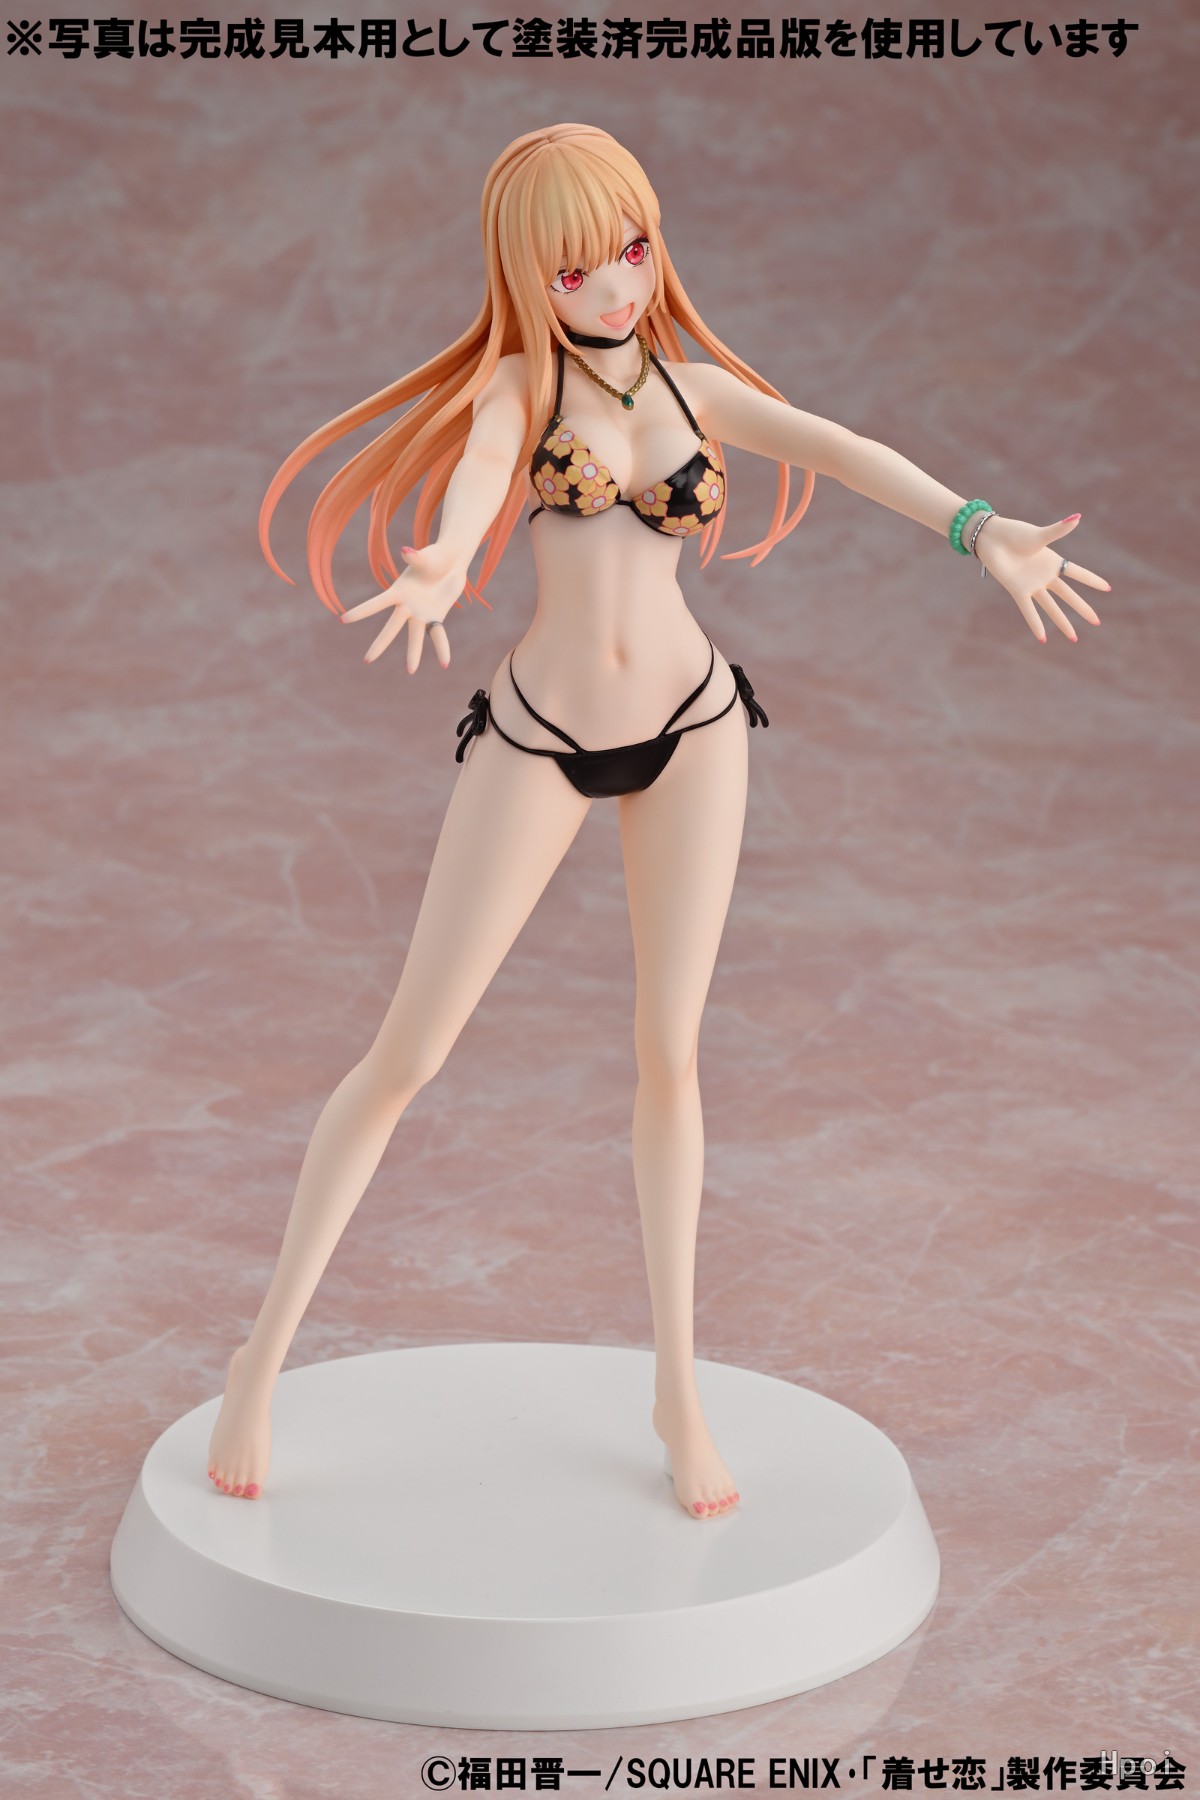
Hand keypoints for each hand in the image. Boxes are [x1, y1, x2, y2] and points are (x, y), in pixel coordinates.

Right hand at [339, 542, 466, 672]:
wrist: (452, 561)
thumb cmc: (434, 556)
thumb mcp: (424, 557)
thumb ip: (415, 557)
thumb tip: (406, 551)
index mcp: (398, 591)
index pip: (376, 603)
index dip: (361, 611)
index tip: (343, 620)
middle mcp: (406, 606)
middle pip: (392, 628)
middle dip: (380, 644)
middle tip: (367, 660)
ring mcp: (420, 613)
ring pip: (415, 636)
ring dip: (414, 653)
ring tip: (411, 671)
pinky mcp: (435, 616)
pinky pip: (438, 635)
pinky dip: (442, 648)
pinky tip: (445, 663)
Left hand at [973, 512, 1110, 642]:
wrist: (992, 539)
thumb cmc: (1015, 533)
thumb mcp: (1040, 534)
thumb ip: (1059, 530)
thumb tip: (1078, 517)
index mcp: (1053, 561)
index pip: (1078, 573)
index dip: (1092, 581)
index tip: (1107, 588)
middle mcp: (1045, 576)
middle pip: (1069, 596)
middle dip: (1082, 609)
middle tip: (1096, 622)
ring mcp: (1032, 585)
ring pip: (1051, 608)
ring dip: (1062, 622)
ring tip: (1073, 638)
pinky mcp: (1018, 591)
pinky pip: (1029, 611)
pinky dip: (1035, 624)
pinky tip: (1042, 639)